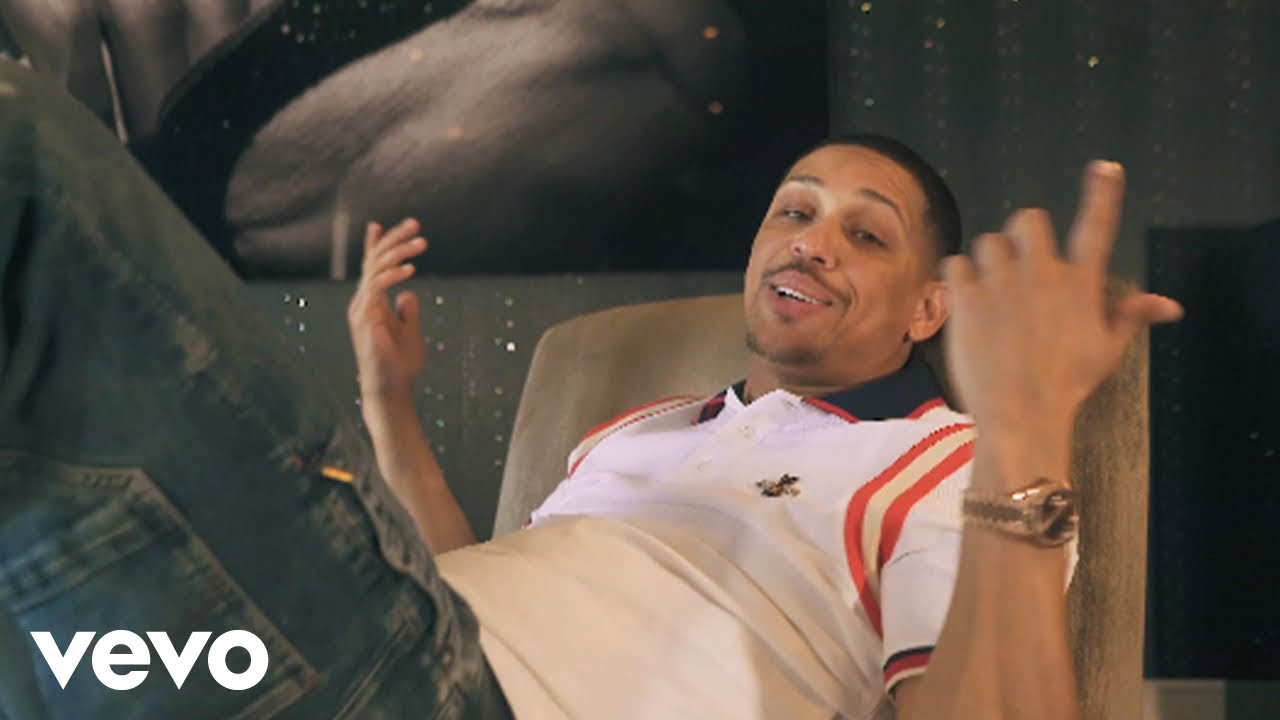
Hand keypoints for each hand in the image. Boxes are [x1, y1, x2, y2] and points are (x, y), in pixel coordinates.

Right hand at [347, 218, 428, 401]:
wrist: (391, 390)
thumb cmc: (400, 364)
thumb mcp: (410, 330)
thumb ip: (407, 310)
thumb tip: (408, 293)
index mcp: (371, 302)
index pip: (372, 267)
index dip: (375, 244)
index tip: (379, 224)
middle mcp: (362, 302)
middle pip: (374, 260)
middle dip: (394, 238)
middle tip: (416, 224)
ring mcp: (361, 310)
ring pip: (376, 269)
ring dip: (399, 252)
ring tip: (422, 242)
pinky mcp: (365, 319)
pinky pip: (377, 288)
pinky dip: (393, 275)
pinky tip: (411, 270)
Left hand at [941, 161, 1182, 436]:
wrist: (1021, 413)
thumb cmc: (1066, 383)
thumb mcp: (1105, 350)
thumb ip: (1129, 316)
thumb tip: (1170, 305)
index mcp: (1081, 283)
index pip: (1096, 227)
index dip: (1102, 194)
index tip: (1105, 168)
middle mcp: (1044, 274)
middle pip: (1028, 218)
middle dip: (1021, 236)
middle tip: (1016, 267)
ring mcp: (1004, 283)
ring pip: (988, 241)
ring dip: (988, 261)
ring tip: (992, 295)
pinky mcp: (968, 298)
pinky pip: (955, 263)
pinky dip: (957, 278)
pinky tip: (966, 303)